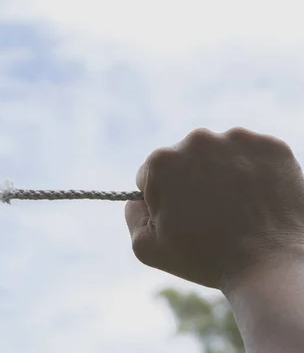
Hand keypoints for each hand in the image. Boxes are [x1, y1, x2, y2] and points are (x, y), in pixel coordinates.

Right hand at [125, 127, 303, 288]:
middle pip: (186, 158)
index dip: (163, 197)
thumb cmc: (205, 258)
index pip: (152, 173)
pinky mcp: (272, 146)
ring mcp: (238, 139)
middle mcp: (197, 140)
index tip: (181, 216)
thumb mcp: (147, 247)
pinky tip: (256, 199)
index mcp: (161, 161)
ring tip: (235, 208)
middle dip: (192, 181)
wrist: (271, 265)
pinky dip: (253, 172)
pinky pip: (253, 155)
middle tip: (209, 213)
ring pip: (220, 154)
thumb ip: (132, 215)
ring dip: (222, 174)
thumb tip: (138, 198)